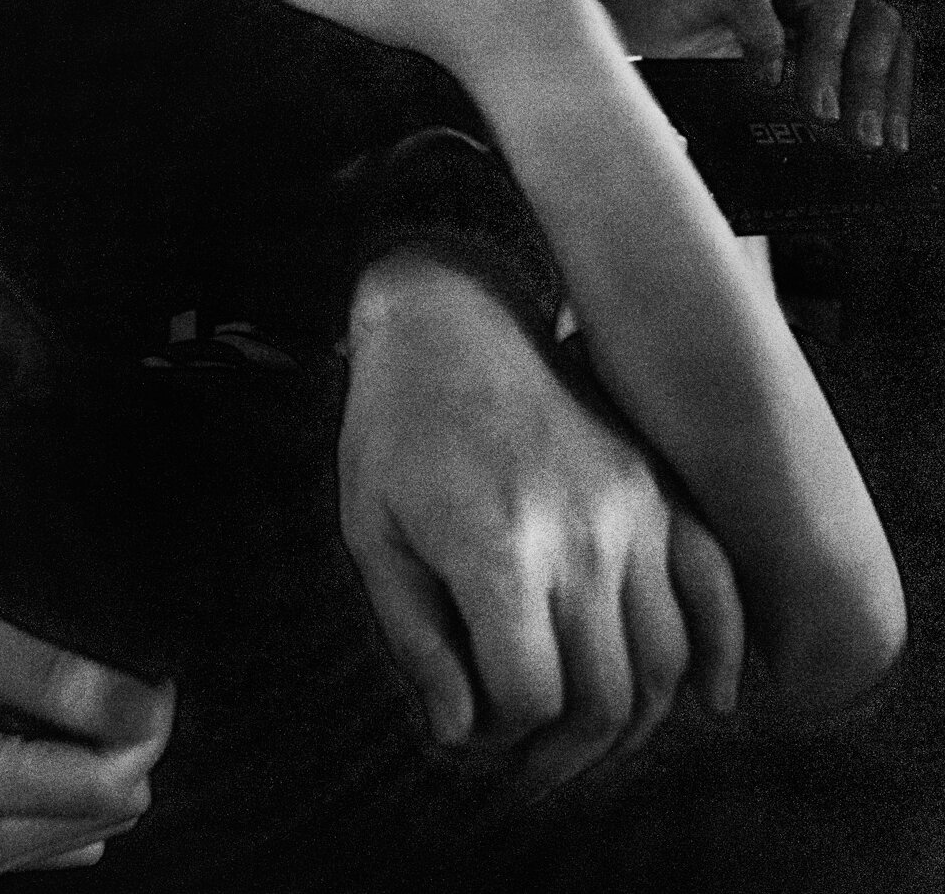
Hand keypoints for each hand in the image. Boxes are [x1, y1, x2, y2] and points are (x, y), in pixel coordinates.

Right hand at [0, 599, 173, 878]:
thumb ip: (62, 681)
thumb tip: (154, 708)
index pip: (123, 780)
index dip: (145, 718)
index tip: (130, 666)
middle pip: (116, 808)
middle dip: (113, 742)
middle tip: (60, 679)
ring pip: (88, 826)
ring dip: (81, 765)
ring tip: (20, 708)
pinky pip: (46, 837)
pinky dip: (48, 788)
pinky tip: (4, 740)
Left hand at [341, 252, 744, 793]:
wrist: (451, 322)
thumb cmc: (395, 432)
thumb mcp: (374, 536)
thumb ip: (416, 641)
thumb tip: (458, 735)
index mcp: (498, 552)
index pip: (529, 696)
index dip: (499, 734)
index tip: (471, 730)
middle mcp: (583, 538)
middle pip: (606, 695)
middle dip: (565, 753)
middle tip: (529, 771)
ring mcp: (637, 512)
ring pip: (667, 659)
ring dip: (634, 723)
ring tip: (587, 743)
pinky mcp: (663, 491)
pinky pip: (718, 592)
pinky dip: (721, 657)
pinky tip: (705, 703)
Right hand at [590, 0, 913, 150]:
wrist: (588, 40)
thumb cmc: (665, 69)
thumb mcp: (742, 91)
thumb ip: (783, 106)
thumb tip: (831, 159)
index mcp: (810, 9)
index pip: (885, 36)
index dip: (897, 88)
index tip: (891, 143)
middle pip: (875, 16)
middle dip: (876, 81)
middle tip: (862, 137)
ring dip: (833, 63)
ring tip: (818, 114)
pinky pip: (753, 0)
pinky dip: (767, 42)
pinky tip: (762, 81)